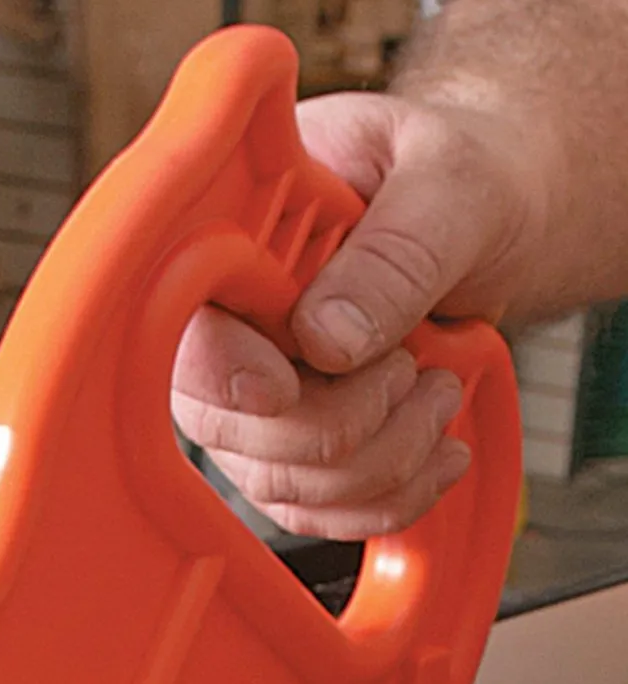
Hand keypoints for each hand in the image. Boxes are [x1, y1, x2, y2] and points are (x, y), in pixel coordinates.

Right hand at [172, 88, 546, 538]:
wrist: (502, 216)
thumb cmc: (469, 175)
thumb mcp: (452, 187)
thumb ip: (393, 256)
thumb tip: (326, 338)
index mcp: (233, 232)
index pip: (181, 323)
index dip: (222, 371)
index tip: (287, 384)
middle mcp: (222, 322)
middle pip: (222, 422)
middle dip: (337, 421)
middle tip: (411, 367)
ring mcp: (248, 393)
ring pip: (275, 478)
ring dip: (379, 460)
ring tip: (439, 392)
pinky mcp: (288, 444)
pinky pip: (312, 508)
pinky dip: (386, 499)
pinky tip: (436, 452)